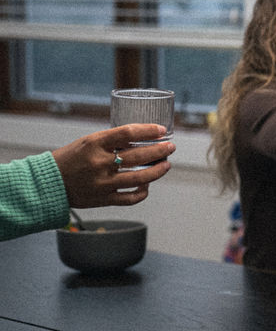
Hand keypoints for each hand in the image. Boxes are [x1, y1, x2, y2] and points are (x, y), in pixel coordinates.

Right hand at [51, 124, 173, 207]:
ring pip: (140, 178)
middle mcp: (99, 163)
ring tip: (166, 164)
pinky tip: (147, 184)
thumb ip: (113, 141)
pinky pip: (130, 198)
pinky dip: (143, 192)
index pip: (128, 133)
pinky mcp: (103, 200)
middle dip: (160, 150)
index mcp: (94, 144)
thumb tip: (144, 138)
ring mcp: (102, 183)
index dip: (149, 130)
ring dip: (158, 171)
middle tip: (171, 147)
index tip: (162, 130)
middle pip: (139, 156)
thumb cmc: (71, 158)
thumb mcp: (89, 142)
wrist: (48, 183)